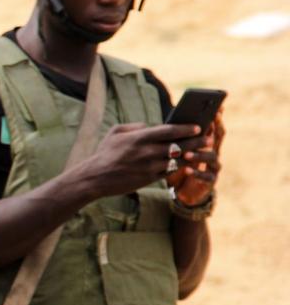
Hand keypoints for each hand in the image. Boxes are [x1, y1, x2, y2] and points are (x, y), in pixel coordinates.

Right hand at [78, 122, 204, 198]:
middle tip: (208, 139)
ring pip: (178, 160)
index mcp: (139, 138)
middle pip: (179, 145)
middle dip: (196, 142)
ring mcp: (149, 167)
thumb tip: (151, 126)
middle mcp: (147, 152)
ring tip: (201, 152)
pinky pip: (170, 172)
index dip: (185, 128)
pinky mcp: (149, 179)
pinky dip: (180, 168)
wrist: (95, 178)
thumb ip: (135, 127)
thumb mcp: (115, 133)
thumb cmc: (105, 153)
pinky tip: (188, 164)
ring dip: (191, 156)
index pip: (169, 130)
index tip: (197, 126)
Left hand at [167, 112, 224, 206]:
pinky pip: (207, 176)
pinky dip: (197, 172)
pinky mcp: (210, 180)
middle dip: (216, 128)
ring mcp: (213, 166)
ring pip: (212, 156)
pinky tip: (187, 170)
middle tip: (210, 121)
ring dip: (200, 154)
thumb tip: (167, 122)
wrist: (181, 188)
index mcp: (205, 142)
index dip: (216, 117)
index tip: (216, 108)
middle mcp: (213, 151)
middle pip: (218, 137)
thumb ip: (177, 137)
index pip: (213, 126)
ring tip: (187, 153)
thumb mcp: (175, 148)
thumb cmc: (177, 163)